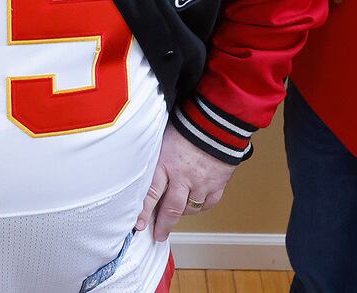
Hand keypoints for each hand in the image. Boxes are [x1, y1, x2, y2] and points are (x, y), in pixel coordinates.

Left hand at [135, 125, 236, 241]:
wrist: (216, 121)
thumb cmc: (187, 126)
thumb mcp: (163, 139)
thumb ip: (155, 158)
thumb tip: (142, 172)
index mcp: (166, 163)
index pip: (151, 193)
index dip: (144, 212)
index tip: (138, 225)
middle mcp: (183, 177)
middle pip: (171, 208)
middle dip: (163, 225)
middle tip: (158, 235)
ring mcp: (202, 182)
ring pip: (190, 208)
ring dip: (182, 213)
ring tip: (175, 214)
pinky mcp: (218, 183)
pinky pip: (208, 203)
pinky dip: (201, 206)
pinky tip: (195, 204)